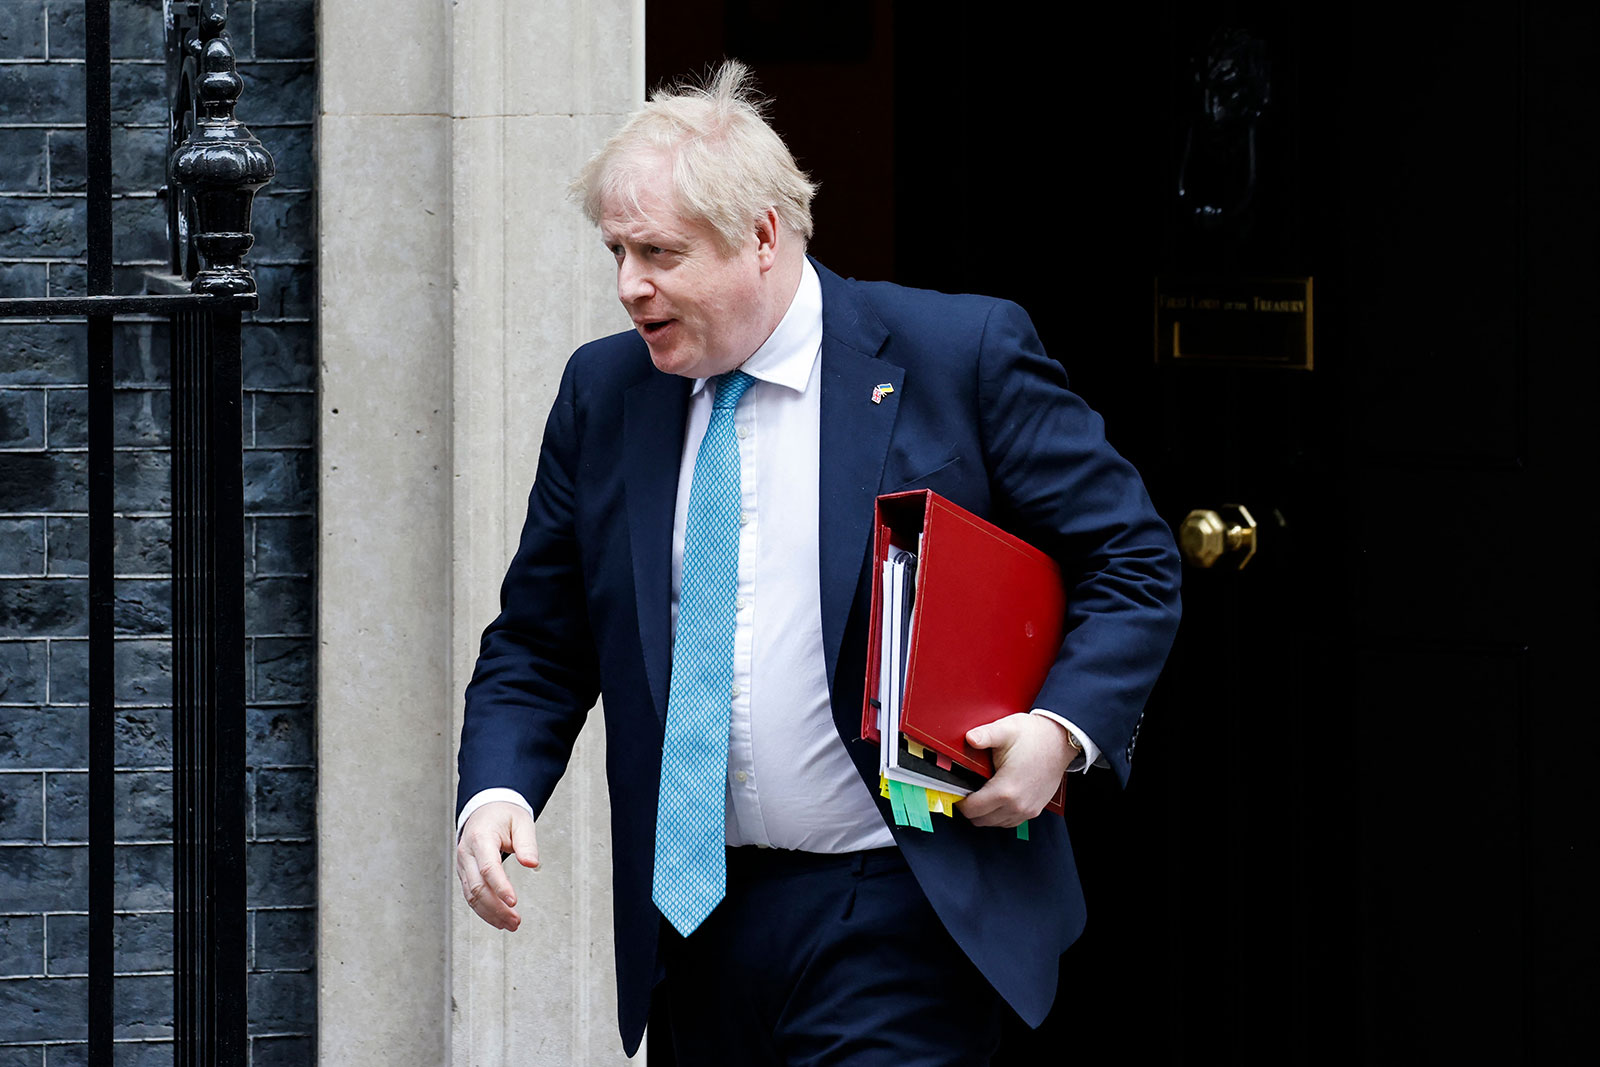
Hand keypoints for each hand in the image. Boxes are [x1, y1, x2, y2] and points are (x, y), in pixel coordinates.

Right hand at [455, 801, 538, 930]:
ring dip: (490, 913)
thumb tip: (532, 863)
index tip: (513, 901)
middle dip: (496, 908)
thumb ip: (527, 843)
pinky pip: (470, 896)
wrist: (486, 809)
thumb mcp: (522, 821)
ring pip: (471, 896)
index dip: (500, 886)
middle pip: (477, 887)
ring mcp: (463, 865)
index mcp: (480, 837)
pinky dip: (483, 910)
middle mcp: (467, 853)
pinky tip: (498, 919)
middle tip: (515, 920)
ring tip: (510, 924)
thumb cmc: (504, 815)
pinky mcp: (465, 874)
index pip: (488, 867)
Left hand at [957, 713, 1073, 827]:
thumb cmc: (1034, 735)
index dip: (960, 802)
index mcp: (1006, 789)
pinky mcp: (1035, 810)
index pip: (973, 809)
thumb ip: (985, 735)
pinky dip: (999, 815)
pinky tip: (996, 800)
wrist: (1060, 740)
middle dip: (971, 809)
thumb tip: (970, 738)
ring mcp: (1028, 809)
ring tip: (981, 795)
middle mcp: (1017, 804)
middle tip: (967, 792)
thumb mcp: (1006, 730)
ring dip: (985, 813)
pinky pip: (1010, 822)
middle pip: (981, 820)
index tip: (957, 792)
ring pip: (995, 823)